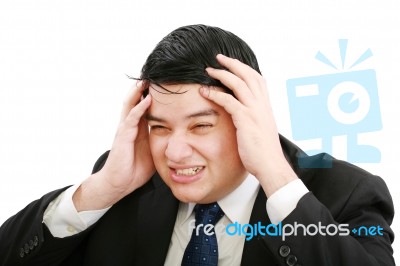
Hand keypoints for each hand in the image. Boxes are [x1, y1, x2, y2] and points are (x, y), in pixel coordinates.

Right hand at [73, 81, 154, 210]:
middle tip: (155, 74)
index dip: (153, 95)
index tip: (164, 83)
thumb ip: (162, 141)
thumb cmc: (135, 168)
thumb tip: (180, 138)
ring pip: (131, 105)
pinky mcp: (123, 136)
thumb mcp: (153, 151)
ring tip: (148, 78)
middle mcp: (131, 125)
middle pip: (136, 101)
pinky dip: (139, 108)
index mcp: (139, 128)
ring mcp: (125, 129)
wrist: (119, 183)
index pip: (145, 106)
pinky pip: (131, 119)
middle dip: (144, 88)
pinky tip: (147, 99)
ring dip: (139, 91)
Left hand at [202, 54, 297, 195]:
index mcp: (265, 106)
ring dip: (222, 74)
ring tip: (209, 71)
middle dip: (233, 64)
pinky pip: (229, 101)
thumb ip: (254, 119)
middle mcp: (261, 105)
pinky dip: (216, 94)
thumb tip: (245, 117)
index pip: (257, 80)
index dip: (244, 69)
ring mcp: (255, 111)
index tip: (232, 64)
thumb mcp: (260, 130)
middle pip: (248, 75)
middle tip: (218, 58)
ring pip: (239, 84)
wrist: (270, 165)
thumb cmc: (264, 152)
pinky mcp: (245, 120)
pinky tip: (205, 92)